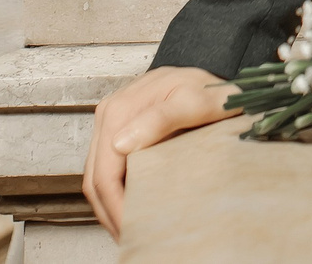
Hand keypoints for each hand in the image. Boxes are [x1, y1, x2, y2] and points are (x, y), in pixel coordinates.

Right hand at [82, 65, 235, 235]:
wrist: (216, 73)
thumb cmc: (211, 88)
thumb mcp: (197, 101)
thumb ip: (163, 118)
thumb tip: (121, 144)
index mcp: (120, 111)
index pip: (104, 173)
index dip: (116, 207)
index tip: (133, 229)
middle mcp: (108, 114)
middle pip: (94, 179)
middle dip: (110, 214)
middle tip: (132, 238)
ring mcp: (111, 122)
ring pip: (96, 177)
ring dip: (109, 206)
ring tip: (130, 229)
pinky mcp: (119, 129)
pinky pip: (106, 168)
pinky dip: (113, 192)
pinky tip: (130, 207)